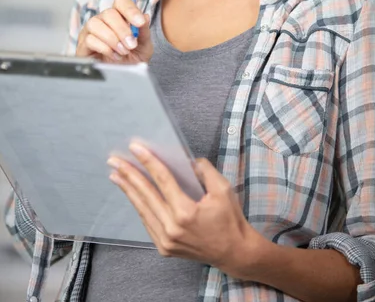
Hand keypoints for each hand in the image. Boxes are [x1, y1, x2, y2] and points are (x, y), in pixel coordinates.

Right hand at [76, 0, 152, 63]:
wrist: (124, 77)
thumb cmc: (132, 59)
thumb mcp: (144, 46)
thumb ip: (144, 31)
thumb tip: (145, 16)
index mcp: (119, 16)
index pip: (121, 2)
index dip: (130, 10)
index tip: (140, 23)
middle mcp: (103, 20)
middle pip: (109, 13)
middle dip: (122, 30)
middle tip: (131, 44)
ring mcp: (91, 31)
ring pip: (95, 24)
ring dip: (112, 39)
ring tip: (123, 51)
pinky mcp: (83, 45)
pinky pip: (90, 39)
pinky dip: (105, 48)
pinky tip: (113, 56)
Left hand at [107, 144, 256, 276]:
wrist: (234, 253)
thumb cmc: (230, 220)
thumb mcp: (223, 189)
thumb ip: (205, 171)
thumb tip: (187, 161)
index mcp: (186, 212)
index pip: (162, 180)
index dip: (148, 162)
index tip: (135, 148)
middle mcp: (172, 228)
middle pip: (146, 194)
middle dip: (129, 175)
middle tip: (114, 160)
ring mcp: (166, 240)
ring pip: (142, 210)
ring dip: (128, 190)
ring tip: (116, 175)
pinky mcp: (164, 248)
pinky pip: (148, 223)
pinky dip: (139, 206)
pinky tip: (132, 195)